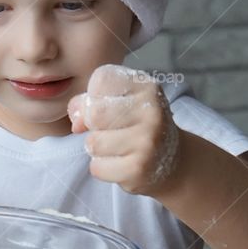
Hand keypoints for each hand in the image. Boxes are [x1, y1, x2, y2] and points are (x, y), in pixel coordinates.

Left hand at [68, 65, 180, 195]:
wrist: (171, 160)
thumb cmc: (137, 126)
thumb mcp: (121, 102)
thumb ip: (90, 102)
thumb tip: (76, 123)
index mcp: (146, 87)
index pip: (101, 80)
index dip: (91, 96)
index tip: (102, 107)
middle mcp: (151, 111)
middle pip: (94, 113)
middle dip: (92, 125)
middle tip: (109, 131)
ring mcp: (147, 141)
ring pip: (93, 143)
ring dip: (97, 149)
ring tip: (117, 148)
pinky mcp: (138, 168)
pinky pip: (97, 167)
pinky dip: (102, 168)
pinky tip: (120, 164)